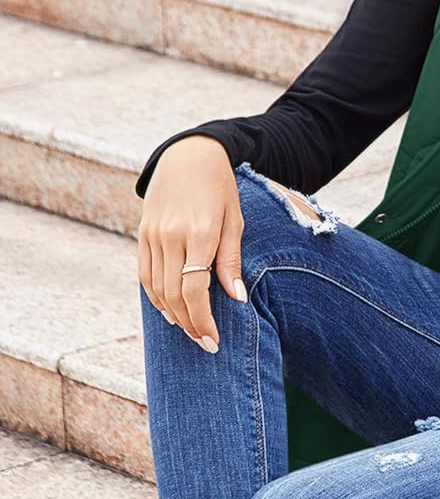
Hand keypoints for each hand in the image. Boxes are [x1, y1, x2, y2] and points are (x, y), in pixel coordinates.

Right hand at [138, 136, 248, 352]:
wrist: (189, 155)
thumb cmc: (220, 189)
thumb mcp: (235, 220)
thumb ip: (231, 260)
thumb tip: (237, 298)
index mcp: (200, 234)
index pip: (195, 290)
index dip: (203, 320)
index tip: (213, 341)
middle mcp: (172, 236)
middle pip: (174, 295)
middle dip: (190, 324)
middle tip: (205, 343)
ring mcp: (153, 235)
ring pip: (157, 289)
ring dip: (173, 315)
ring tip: (190, 330)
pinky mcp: (143, 233)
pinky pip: (144, 274)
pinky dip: (155, 297)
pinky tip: (169, 310)